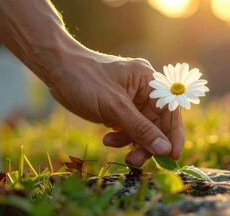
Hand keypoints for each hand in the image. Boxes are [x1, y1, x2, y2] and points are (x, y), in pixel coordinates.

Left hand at [48, 48, 183, 165]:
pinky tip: (107, 137)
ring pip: (141, 129)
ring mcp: (131, 101)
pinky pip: (128, 129)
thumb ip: (141, 129)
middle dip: (147, 143)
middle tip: (136, 160)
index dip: (173, 134)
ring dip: (130, 142)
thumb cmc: (86, 79)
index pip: (170, 111)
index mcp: (150, 82)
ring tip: (111, 143)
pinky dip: (120, 137)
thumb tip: (164, 150)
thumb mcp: (115, 106)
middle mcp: (144, 91)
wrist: (56, 69)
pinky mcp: (118, 109)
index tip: (172, 156)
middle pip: (156, 124)